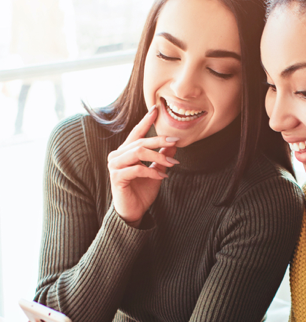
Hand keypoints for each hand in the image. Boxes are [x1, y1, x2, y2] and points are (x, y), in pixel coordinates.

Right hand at [108, 106, 178, 224]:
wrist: (132, 212)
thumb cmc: (141, 192)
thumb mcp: (155, 172)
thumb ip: (161, 158)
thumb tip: (172, 146)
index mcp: (125, 152)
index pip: (136, 132)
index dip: (146, 121)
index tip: (156, 109)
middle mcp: (117, 156)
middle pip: (140, 142)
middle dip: (159, 140)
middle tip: (175, 142)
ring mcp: (115, 166)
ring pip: (138, 152)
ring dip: (157, 156)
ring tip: (172, 164)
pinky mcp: (116, 177)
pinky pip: (137, 169)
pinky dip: (152, 171)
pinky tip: (162, 176)